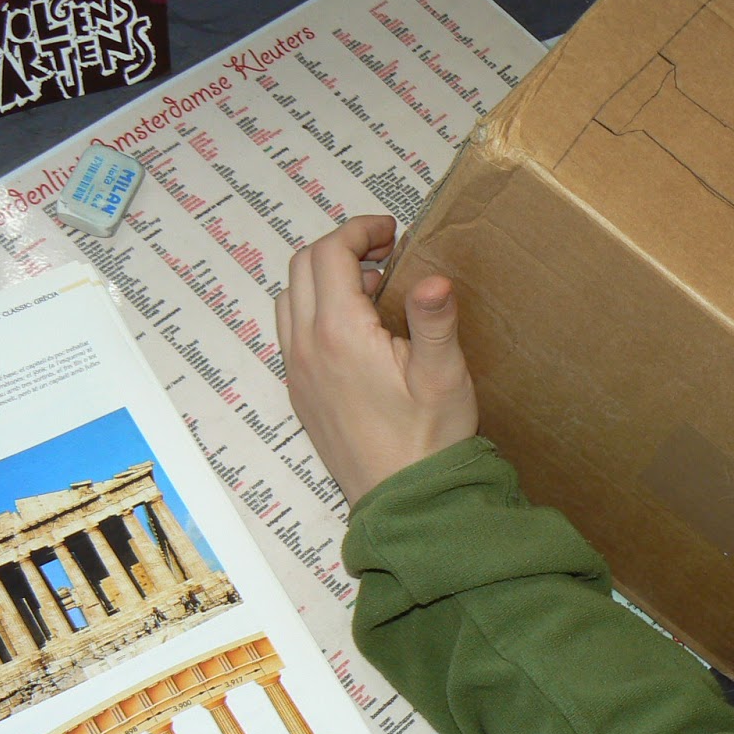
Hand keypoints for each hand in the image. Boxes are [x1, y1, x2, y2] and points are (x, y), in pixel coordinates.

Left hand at [274, 215, 477, 506]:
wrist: (407, 502)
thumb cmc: (429, 441)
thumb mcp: (443, 376)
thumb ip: (434, 320)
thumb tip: (434, 279)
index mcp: (339, 334)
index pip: (330, 253)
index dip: (360, 230)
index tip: (391, 232)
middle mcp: (306, 348)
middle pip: (301, 267)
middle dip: (339, 247)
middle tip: (382, 252)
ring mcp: (298, 372)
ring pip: (289, 298)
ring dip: (322, 278)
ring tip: (370, 287)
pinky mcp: (301, 394)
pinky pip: (291, 332)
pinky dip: (314, 310)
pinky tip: (355, 330)